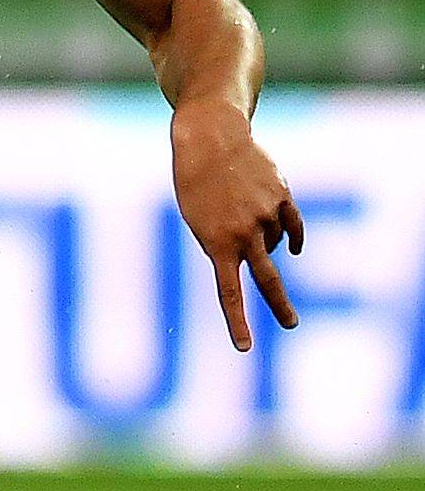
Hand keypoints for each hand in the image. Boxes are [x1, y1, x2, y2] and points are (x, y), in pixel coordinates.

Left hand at [172, 103, 302, 350]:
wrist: (210, 141)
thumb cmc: (195, 184)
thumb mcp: (199, 220)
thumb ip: (228, 244)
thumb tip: (270, 256)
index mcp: (216, 244)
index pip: (229, 293)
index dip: (237, 322)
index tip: (244, 349)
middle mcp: (245, 233)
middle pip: (268, 279)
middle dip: (280, 306)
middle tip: (292, 325)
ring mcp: (266, 215)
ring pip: (274, 244)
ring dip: (262, 239)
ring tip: (238, 214)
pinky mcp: (283, 197)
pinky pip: (293, 226)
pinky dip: (292, 238)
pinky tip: (294, 250)